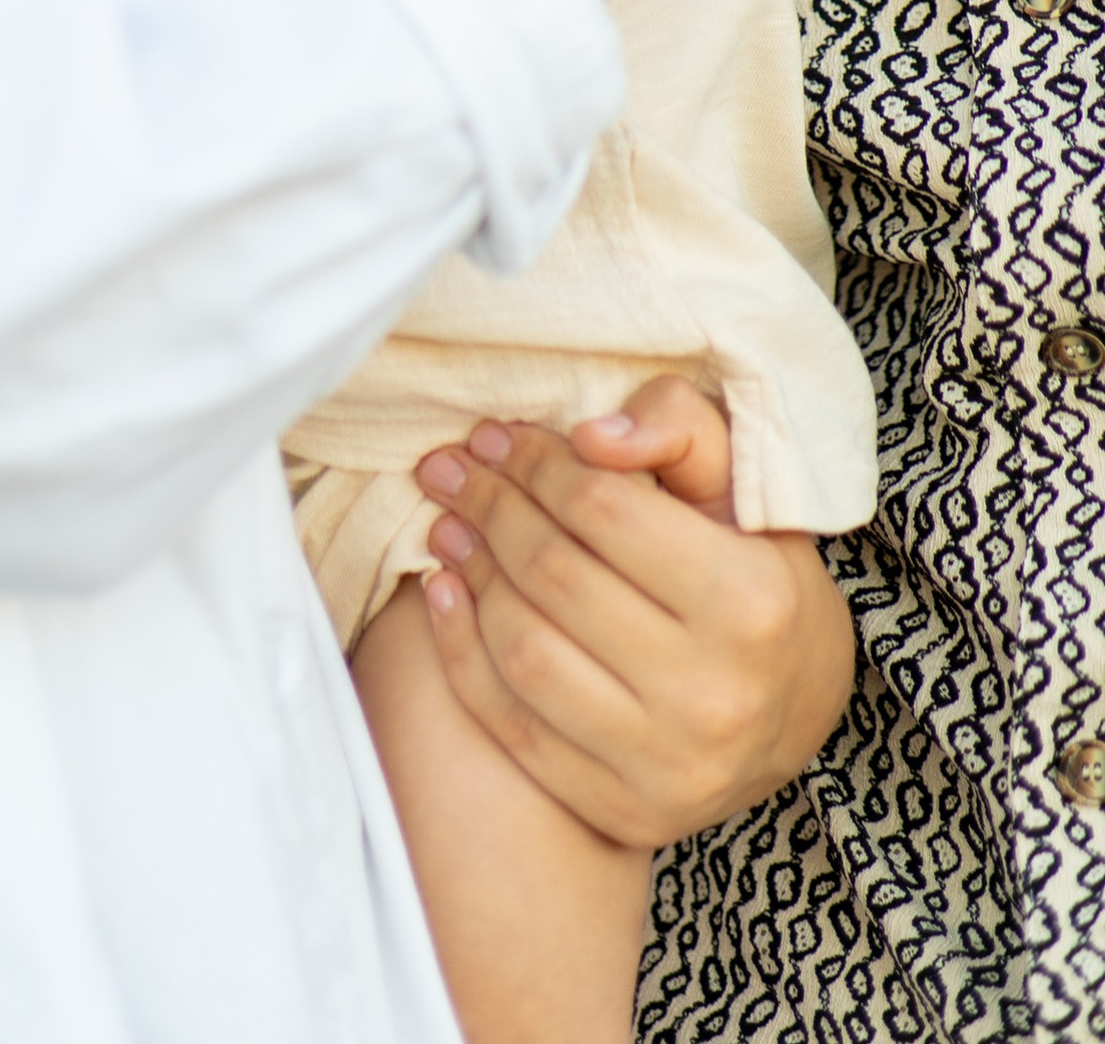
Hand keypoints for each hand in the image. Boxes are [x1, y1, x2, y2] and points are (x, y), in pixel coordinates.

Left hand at [410, 383, 855, 846]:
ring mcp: (670, 767)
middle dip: (489, 507)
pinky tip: (446, 595)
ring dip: (470, 576)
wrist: (795, 712)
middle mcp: (714, 696)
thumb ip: (677, 428)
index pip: (602, 510)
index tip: (495, 435)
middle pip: (555, 577)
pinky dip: (463, 656)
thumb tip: (591, 434)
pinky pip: (514, 728)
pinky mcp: (625, 813)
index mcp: (750, 605)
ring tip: (447, 525)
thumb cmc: (754, 572)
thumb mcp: (740, 485)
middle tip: (449, 469)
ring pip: (525, 652)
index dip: (535, 462)